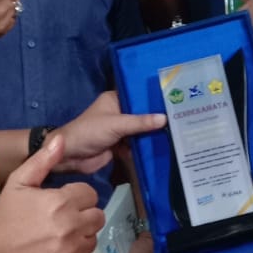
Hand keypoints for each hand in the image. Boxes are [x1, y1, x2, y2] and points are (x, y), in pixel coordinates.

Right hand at [0, 136, 104, 252]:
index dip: (76, 197)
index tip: (61, 203)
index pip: (90, 194)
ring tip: (58, 237)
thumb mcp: (19, 182)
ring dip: (80, 237)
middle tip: (61, 220)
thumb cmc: (4, 216)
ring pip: (92, 239)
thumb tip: (61, 138)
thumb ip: (43, 160)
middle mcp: (71, 227)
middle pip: (97, 216)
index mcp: (61, 202)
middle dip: (82, 215)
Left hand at [49, 89, 166, 174]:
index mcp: (115, 99)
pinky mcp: (119, 145)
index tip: (176, 100)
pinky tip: (163, 148)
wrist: (70, 156)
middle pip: (141, 115)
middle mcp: (118, 112)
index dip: (154, 99)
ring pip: (140, 131)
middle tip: (182, 119)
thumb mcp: (116, 124)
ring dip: (151, 135)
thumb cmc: (89, 132)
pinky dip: (144, 148)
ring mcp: (119, 130)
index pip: (138, 96)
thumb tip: (165, 118)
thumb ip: (140, 122)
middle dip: (156, 119)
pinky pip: (136, 145)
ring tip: (177, 134)